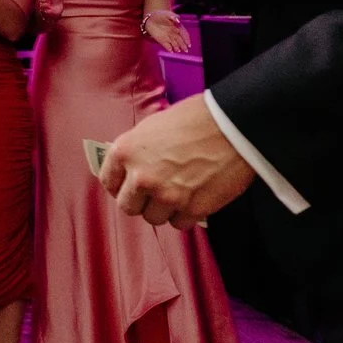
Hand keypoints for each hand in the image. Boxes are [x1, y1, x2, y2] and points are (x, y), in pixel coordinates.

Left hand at [100, 95, 254, 227]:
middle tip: (156, 192)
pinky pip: (179, 224)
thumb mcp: (152, 127)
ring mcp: (166, 195)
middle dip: (141, 201)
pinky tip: (194, 199)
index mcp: (125, 152)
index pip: (109, 182)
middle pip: (129, 206)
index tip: (129, 187)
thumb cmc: (195, 118)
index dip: (120, 186)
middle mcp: (141, 177)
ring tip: (179, 193)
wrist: (233, 124)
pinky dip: (185, 215)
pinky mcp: (192, 209)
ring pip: (154, 218)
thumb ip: (138, 151)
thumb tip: (133, 169)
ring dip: (164, 209)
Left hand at [142, 9, 190, 52]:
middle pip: (180, 41)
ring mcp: (168, 38)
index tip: (188, 44)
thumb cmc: (160, 15)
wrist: (150, 18)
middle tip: (186, 50)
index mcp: (178, 27)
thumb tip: (178, 21)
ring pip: (175, 44)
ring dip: (177, 48)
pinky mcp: (162, 40)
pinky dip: (169, 49)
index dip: (187, 39)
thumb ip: (174, 17)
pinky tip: (171, 51)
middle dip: (183, 46)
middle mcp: (174, 34)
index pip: (184, 34)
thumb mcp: (167, 14)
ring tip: (178, 50)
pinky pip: (167, 46)